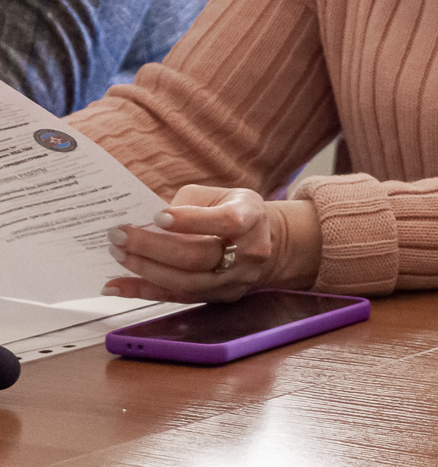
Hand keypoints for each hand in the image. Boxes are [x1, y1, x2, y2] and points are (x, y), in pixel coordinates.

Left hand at [103, 185, 322, 302]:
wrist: (266, 242)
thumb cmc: (233, 211)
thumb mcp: (221, 195)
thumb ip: (188, 204)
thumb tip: (144, 222)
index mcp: (251, 217)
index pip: (225, 221)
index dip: (190, 221)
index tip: (158, 216)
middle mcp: (249, 252)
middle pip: (198, 256)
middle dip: (153, 247)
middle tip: (119, 236)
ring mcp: (234, 280)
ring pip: (184, 282)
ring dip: (144, 269)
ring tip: (117, 254)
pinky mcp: (218, 297)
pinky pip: (176, 298)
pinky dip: (142, 292)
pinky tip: (115, 286)